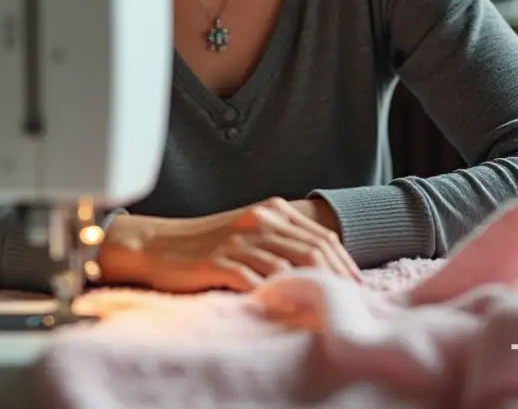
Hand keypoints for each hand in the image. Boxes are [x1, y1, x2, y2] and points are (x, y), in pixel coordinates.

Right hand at [97, 196, 361, 293]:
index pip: (320, 234)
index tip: (357, 282)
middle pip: (312, 248)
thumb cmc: (208, 243)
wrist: (160, 245)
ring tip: (327, 307)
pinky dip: (276, 294)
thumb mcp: (249, 230)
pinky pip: (255, 279)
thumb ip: (281, 237)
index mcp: (270, 210)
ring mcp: (239, 241)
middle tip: (349, 299)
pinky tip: (288, 307)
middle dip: (336, 275)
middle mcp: (259, 221)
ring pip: (289, 263)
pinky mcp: (219, 261)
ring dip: (312, 287)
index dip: (343, 260)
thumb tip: (321, 260)